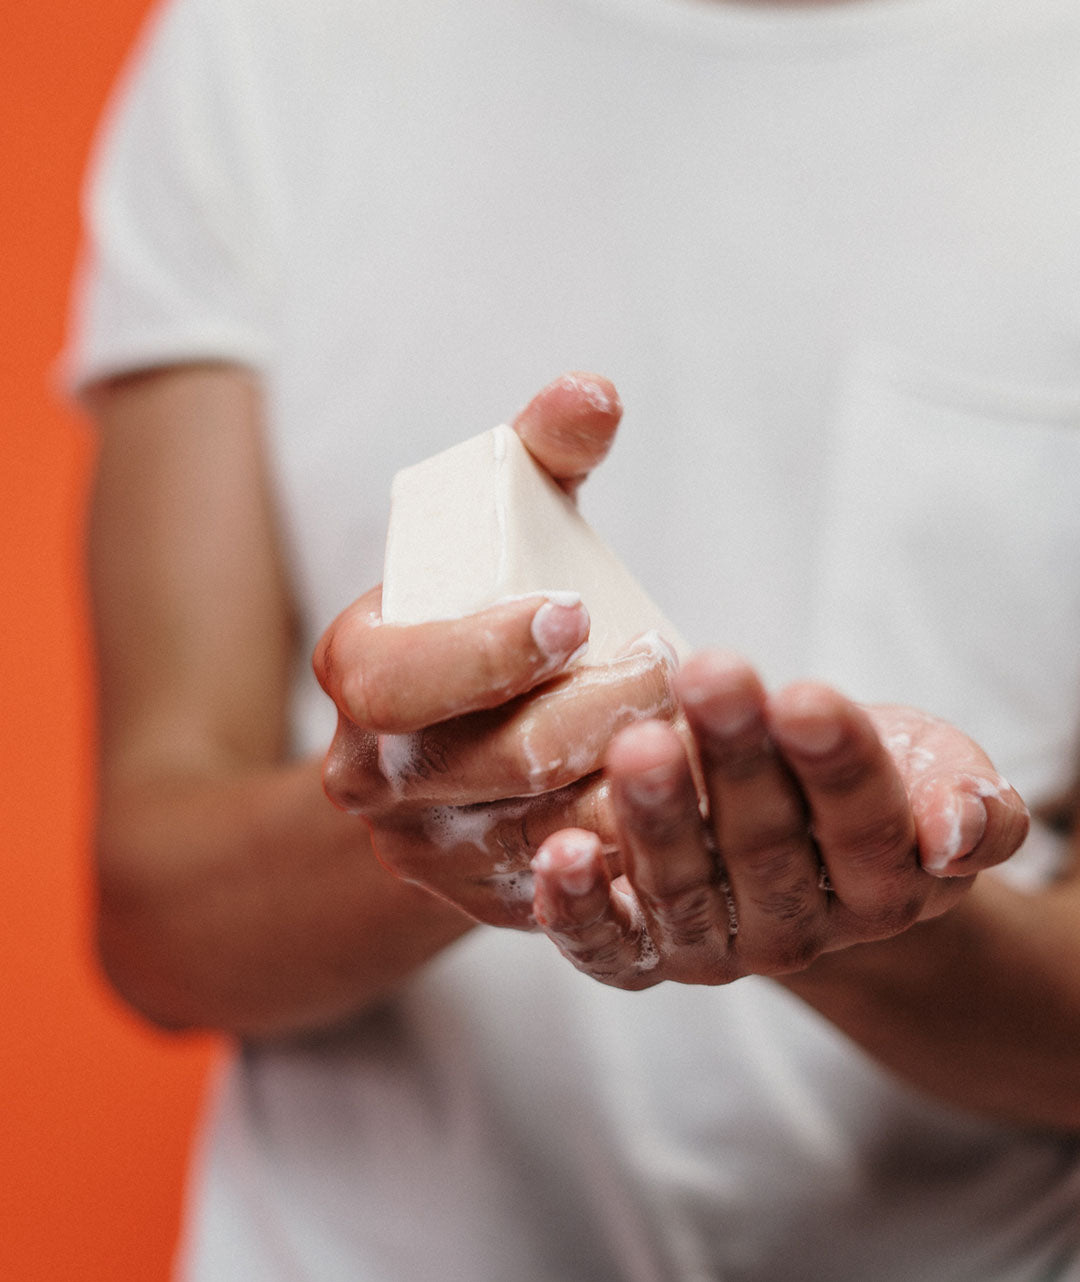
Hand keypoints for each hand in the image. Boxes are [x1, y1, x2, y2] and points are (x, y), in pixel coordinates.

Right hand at [314, 374, 678, 926]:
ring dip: (629, 781)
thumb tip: (595, 393)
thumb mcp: (505, 525)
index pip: (394, 682)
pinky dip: (635, 846)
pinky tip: (689, 801)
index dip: (481, 653)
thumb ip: (542, 452)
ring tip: (696, 727)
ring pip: (542, 832)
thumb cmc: (488, 611)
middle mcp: (372, 776)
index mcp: (356, 674)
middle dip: (592, 713)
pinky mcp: (488, 901)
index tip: (575, 612)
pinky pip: (572, 888)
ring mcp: (429, 850)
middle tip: (669, 669)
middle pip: (490, 762)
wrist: (455, 737)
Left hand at [530, 650, 1029, 986]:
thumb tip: (955, 830)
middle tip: (711, 679)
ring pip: (684, 890)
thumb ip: (973, 803)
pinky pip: (607, 947)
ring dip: (658, 819)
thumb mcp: (939, 774)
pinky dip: (578, 910)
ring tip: (638, 746)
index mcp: (882, 887)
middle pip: (766, 848)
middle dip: (737, 761)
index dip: (836, 763)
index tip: (806, 696)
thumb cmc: (871, 778)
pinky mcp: (640, 954)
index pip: (863, 825)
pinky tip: (558, 854)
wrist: (799, 833)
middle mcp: (797, 931)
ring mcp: (715, 948)